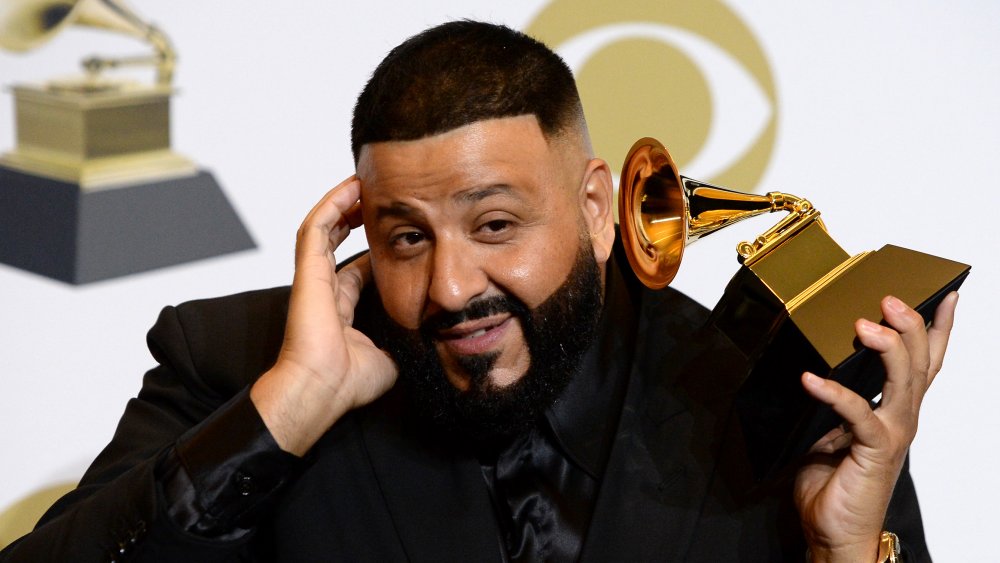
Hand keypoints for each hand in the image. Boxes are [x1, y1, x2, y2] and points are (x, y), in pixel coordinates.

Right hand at [250, 176, 397, 455]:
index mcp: (341, 311)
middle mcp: (325, 290)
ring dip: (342, 204)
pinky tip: (350, 187)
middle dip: (356, 219)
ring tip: (362, 184)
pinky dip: (331, 204)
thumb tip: (429, 339)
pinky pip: (316, 226)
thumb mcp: (390, 357)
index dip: (373, 251)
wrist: (323, 389)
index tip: (396, 237)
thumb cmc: (349, 383)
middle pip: (338, 243)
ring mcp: (314, 278)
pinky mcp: (307, 270)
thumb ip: (405, 342)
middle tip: (378, 201)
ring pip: (324, 228)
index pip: (357, 272)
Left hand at [794, 292, 958, 561]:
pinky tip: (813, 380)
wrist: (833, 530)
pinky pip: (859, 415)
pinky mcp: (873, 451)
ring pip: (903, 382)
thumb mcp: (830, 428)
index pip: (925, 363)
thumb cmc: (833, 482)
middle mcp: (901, 418)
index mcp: (895, 410)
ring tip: (866, 324)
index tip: (947, 295)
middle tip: (892, 299)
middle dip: (910, 326)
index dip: (938, 329)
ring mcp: (891, 434)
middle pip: (919, 364)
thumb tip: (816, 363)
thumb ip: (833, 400)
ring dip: (888, 349)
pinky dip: (835, 394)